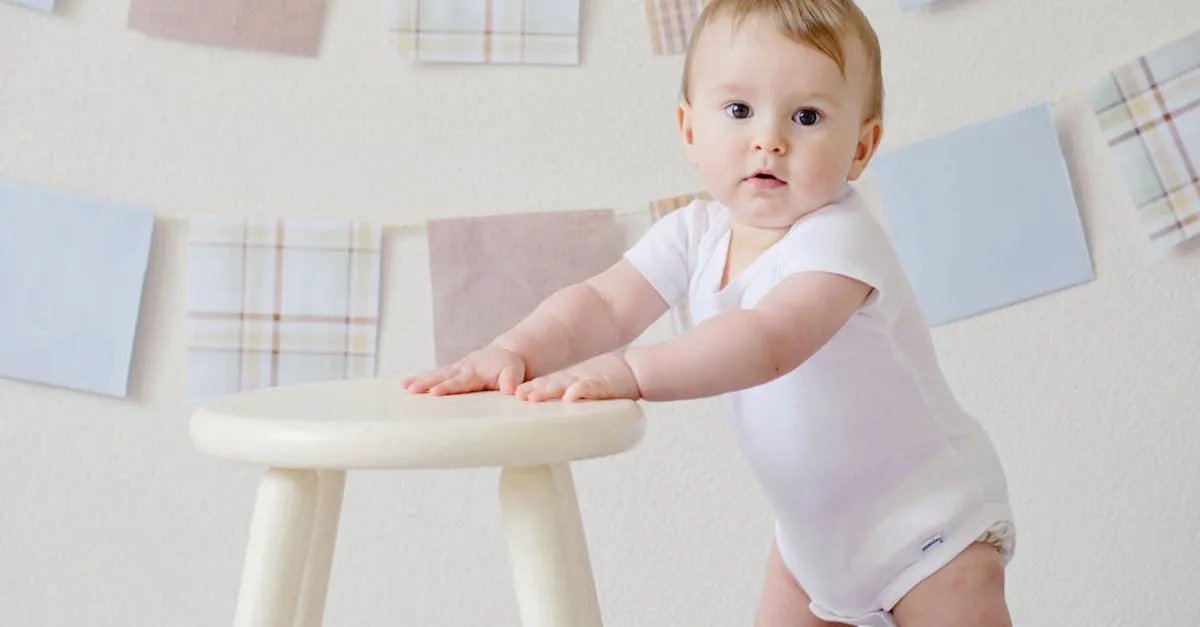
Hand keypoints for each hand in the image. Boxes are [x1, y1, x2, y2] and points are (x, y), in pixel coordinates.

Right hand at [401, 345, 526, 395]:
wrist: (504, 355)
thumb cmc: (509, 367)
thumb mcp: (514, 372)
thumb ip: (511, 380)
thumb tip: (510, 390)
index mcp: (476, 372)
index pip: (460, 382)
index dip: (447, 387)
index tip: (434, 393)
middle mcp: (462, 369)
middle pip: (441, 376)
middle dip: (425, 383)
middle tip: (410, 389)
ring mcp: (455, 369)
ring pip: (435, 374)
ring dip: (419, 380)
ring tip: (403, 387)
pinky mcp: (451, 372)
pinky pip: (434, 375)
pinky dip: (420, 379)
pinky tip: (405, 386)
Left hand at [515, 352, 640, 402]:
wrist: (634, 370)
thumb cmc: (608, 382)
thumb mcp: (584, 388)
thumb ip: (570, 396)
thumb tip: (554, 410)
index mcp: (569, 382)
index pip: (545, 385)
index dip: (529, 389)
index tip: (512, 396)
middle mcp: (574, 380)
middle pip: (550, 384)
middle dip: (532, 390)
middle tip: (517, 396)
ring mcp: (588, 381)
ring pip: (564, 385)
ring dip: (547, 390)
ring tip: (532, 396)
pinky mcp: (603, 385)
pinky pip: (589, 388)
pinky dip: (579, 391)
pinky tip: (569, 396)